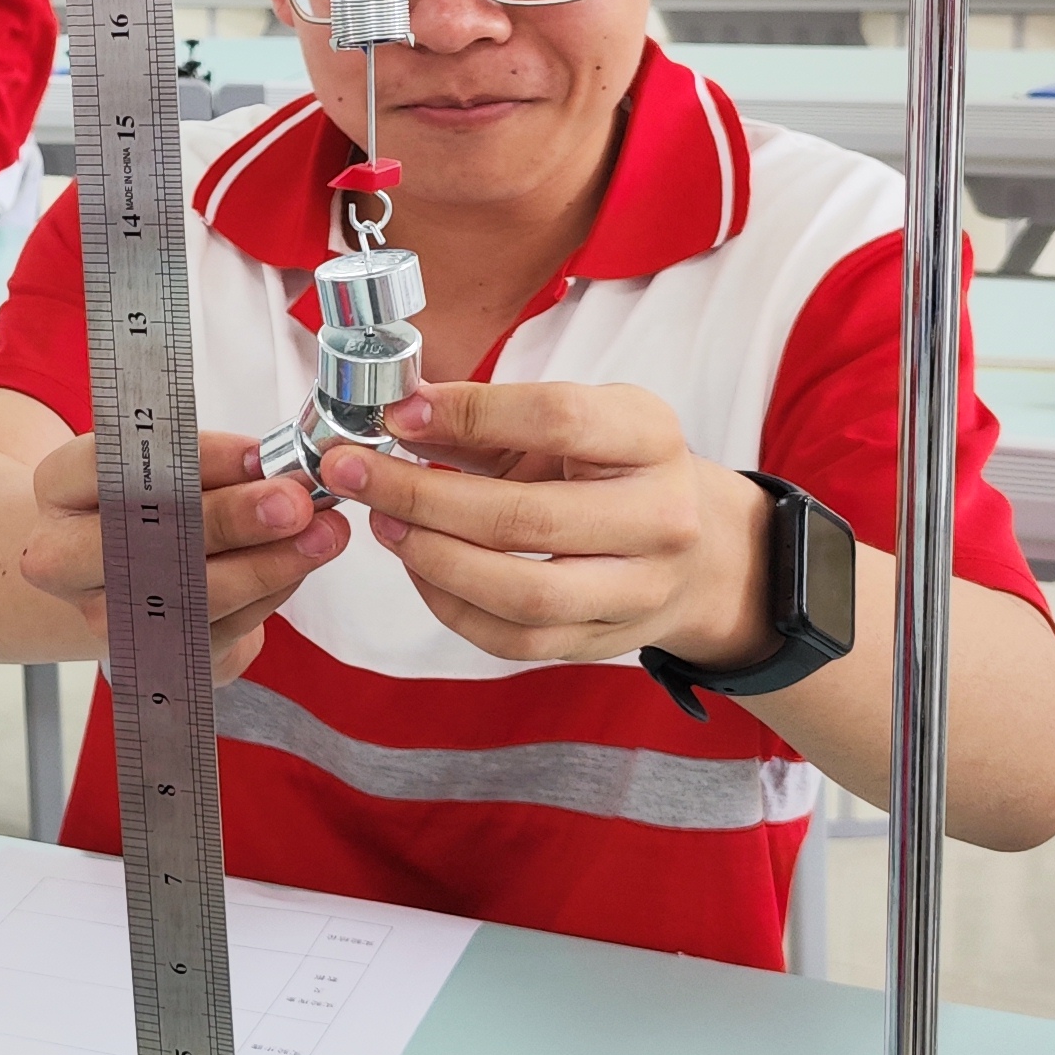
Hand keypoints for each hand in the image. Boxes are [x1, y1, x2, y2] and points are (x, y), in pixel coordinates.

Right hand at [20, 430, 350, 686]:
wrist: (114, 574)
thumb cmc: (144, 504)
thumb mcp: (157, 465)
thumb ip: (209, 461)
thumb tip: (272, 462)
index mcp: (58, 491)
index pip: (117, 467)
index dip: (196, 462)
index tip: (259, 454)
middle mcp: (65, 561)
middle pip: (148, 543)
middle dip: (232, 522)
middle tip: (296, 503)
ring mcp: (105, 617)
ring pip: (194, 596)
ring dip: (270, 564)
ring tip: (325, 533)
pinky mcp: (154, 657)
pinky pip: (223, 628)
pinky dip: (272, 593)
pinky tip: (302, 563)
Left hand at [321, 380, 770, 668]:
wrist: (698, 550)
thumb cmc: (616, 470)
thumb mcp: (575, 419)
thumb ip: (487, 417)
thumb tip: (397, 415)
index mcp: (651, 439)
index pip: (557, 419)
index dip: (468, 413)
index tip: (397, 412)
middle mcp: (660, 519)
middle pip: (527, 518)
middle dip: (422, 497)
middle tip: (356, 474)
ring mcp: (639, 591)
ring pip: (521, 594)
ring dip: (433, 558)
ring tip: (384, 523)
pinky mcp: (604, 642)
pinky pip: (512, 638)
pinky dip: (449, 604)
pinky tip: (418, 567)